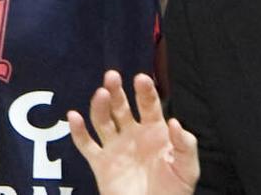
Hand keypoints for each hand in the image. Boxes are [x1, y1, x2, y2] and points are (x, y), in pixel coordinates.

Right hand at [68, 71, 198, 194]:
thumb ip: (184, 145)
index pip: (149, 104)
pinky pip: (86, 145)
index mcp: (155, 131)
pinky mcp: (101, 163)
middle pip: (122, 107)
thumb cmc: (174, 192)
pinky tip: (74, 117)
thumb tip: (174, 122)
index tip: (141, 79)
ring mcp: (116, 147)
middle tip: (112, 77)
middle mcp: (133, 134)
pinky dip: (78, 131)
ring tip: (100, 94)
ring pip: (103, 121)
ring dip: (99, 107)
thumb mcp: (187, 168)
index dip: (145, 91)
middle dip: (117, 92)